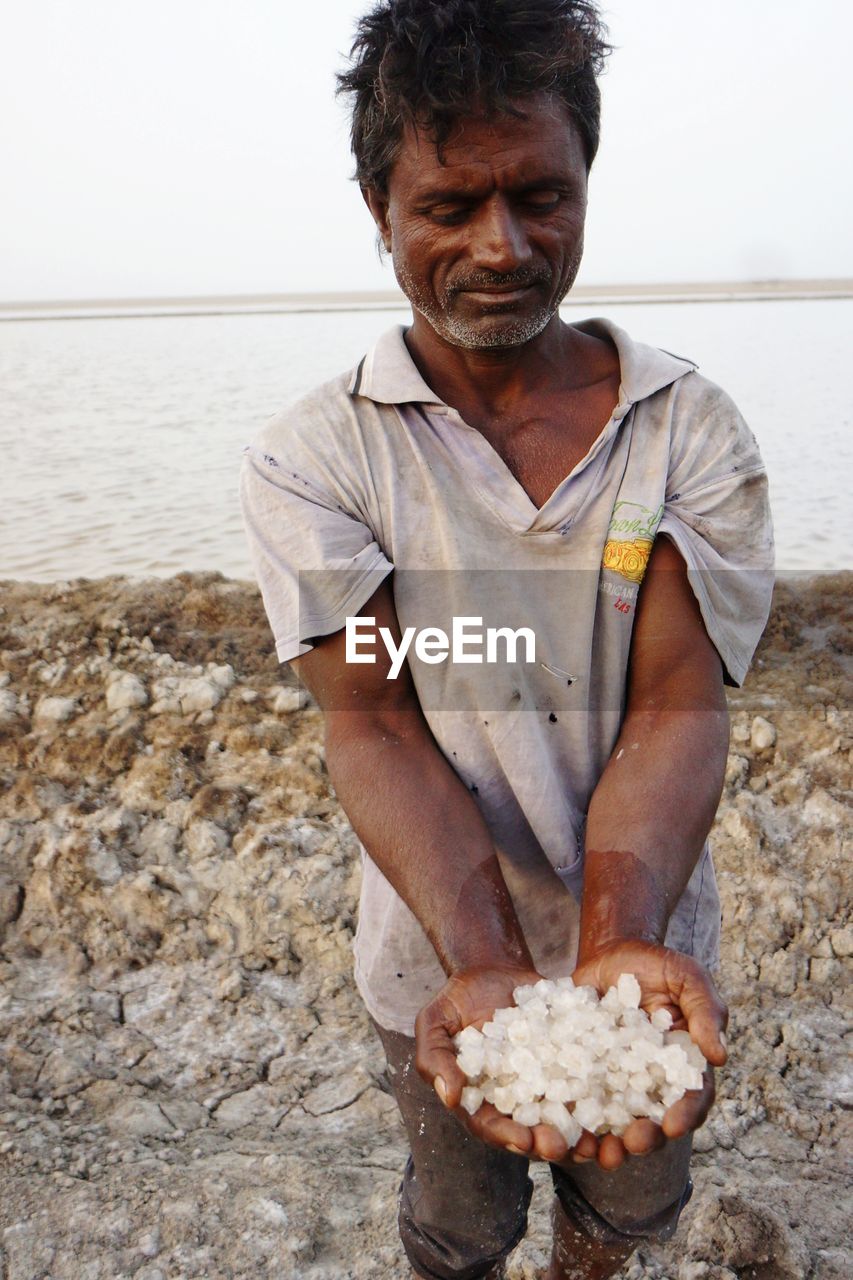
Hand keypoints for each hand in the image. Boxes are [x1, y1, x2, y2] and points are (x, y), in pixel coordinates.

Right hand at [415, 965, 590, 1163]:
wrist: (491, 968)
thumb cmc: (457, 999)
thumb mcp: (434, 1022)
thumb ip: (435, 1058)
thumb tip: (449, 1097)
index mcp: (480, 1097)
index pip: (491, 1125)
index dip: (506, 1136)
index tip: (524, 1141)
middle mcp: (514, 1097)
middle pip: (532, 1129)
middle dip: (548, 1143)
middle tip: (564, 1146)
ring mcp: (543, 1081)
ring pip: (562, 1115)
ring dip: (579, 1132)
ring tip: (595, 1139)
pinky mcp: (566, 1060)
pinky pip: (584, 1080)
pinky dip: (599, 1094)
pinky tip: (613, 1099)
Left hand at [569, 939, 727, 1169]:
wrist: (610, 952)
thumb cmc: (656, 964)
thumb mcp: (687, 977)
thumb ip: (705, 1011)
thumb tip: (720, 1056)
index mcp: (685, 1065)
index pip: (693, 1097)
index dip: (685, 1115)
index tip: (672, 1126)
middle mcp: (653, 1081)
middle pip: (654, 1120)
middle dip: (645, 1139)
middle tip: (631, 1144)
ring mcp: (619, 1080)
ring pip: (617, 1122)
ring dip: (609, 1142)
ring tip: (597, 1153)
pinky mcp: (586, 1072)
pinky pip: (580, 1100)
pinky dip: (573, 1118)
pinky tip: (561, 1127)